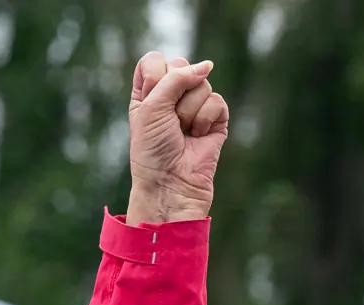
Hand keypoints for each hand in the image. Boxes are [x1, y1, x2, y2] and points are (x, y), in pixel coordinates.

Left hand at [127, 52, 228, 223]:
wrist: (170, 185)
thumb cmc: (152, 150)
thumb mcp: (151, 107)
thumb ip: (176, 78)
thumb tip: (208, 66)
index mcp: (146, 93)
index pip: (154, 60)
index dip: (155, 75)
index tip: (150, 100)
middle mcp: (170, 97)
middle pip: (181, 66)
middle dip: (174, 93)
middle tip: (168, 121)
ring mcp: (194, 106)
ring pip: (201, 83)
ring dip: (188, 112)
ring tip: (182, 134)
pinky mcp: (216, 119)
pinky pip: (217, 101)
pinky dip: (205, 120)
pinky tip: (198, 137)